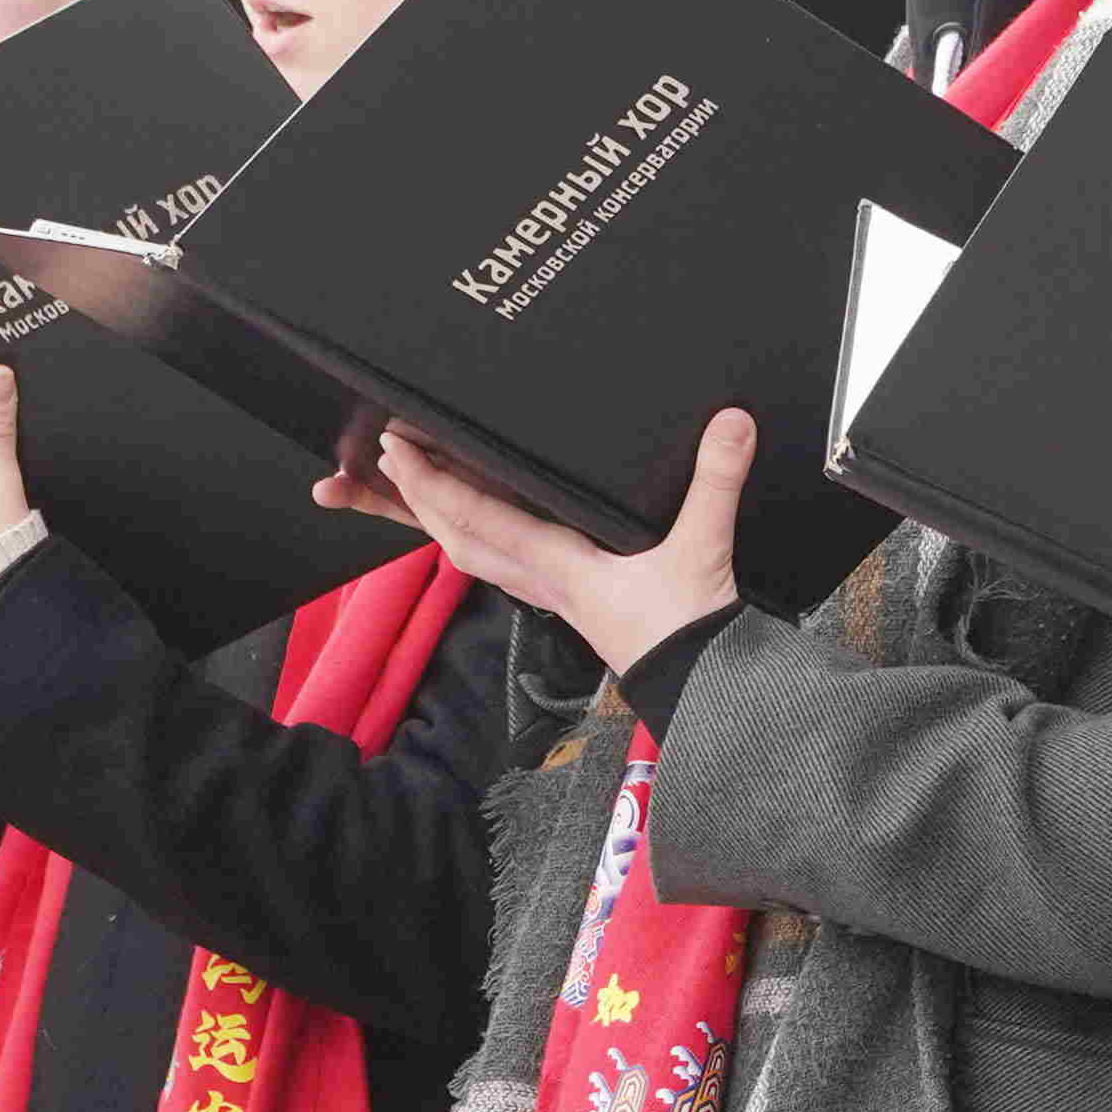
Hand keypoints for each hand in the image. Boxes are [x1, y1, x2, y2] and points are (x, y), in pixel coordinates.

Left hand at [341, 410, 752, 675]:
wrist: (700, 687)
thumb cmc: (688, 632)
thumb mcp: (704, 548)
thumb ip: (715, 483)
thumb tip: (729, 424)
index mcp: (560, 566)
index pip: (479, 519)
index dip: (432, 483)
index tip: (398, 448)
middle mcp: (543, 581)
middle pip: (456, 539)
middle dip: (413, 499)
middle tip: (382, 460)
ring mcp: (551, 593)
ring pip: (473, 555)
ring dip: (436, 521)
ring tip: (408, 489)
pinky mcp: (568, 599)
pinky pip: (503, 564)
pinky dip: (476, 539)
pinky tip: (474, 527)